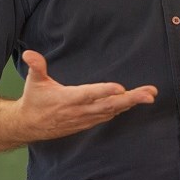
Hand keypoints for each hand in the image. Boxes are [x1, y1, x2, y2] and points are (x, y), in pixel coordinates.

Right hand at [15, 50, 157, 141]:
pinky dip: (122, 109)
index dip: (104, 91)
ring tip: (149, 95)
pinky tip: (133, 102)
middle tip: (149, 94)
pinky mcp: (87, 123)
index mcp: (68, 98)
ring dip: (131, 103)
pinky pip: (108, 116)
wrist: (29, 125)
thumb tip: (30, 53)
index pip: (89, 94)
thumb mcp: (33, 82)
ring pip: (112, 111)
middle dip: (131, 99)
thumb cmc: (34, 100)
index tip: (120, 88)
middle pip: (109, 105)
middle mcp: (79, 110)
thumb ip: (36, 67)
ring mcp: (85, 118)